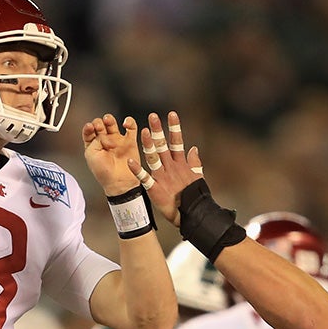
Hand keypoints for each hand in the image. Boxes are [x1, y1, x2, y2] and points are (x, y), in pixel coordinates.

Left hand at [82, 114, 140, 195]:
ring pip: (113, 124)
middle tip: (99, 127)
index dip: (89, 127)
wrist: (118, 182)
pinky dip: (129, 122)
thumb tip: (104, 136)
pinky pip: (131, 128)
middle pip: (100, 125)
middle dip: (99, 123)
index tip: (90, 127)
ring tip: (108, 121)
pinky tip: (125, 123)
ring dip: (109, 120)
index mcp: (93, 145)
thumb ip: (95, 140)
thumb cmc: (103, 172)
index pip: (89, 131)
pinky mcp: (130, 142)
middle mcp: (105, 142)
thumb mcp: (91, 154)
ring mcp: (117, 141)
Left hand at [130, 111, 202, 226]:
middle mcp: (171, 168)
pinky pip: (144, 178)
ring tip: (144, 131)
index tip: (171, 113)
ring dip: (149, 144)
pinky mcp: (155, 189)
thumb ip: (194, 162)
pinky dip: (137, 170)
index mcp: (181, 164)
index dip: (174, 127)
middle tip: (152, 116)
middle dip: (158, 130)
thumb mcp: (197, 177)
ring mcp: (163, 177)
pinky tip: (130, 161)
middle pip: (163, 145)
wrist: (193, 215)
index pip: (177, 141)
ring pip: (154, 157)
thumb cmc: (195, 197)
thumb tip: (193, 148)